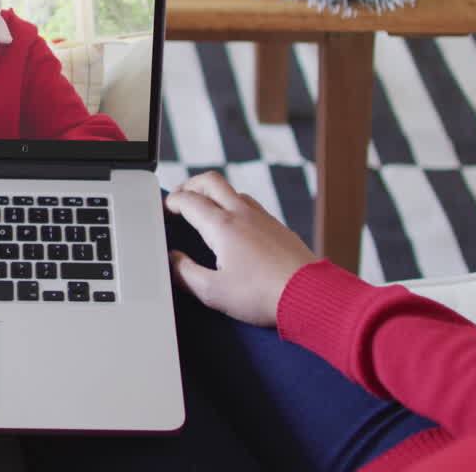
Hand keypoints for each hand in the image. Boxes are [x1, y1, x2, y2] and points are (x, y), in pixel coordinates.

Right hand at [165, 171, 317, 327]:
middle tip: (180, 197)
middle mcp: (242, 214)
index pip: (189, 201)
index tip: (165, 208)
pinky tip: (235, 226)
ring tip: (206, 210)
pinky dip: (234, 206)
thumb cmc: (262, 295)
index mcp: (222, 226)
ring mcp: (263, 218)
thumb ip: (185, 274)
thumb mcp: (212, 292)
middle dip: (190, 184)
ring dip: (214, 194)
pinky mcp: (278, 227)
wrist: (310, 295)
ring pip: (233, 191)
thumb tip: (173, 260)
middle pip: (210, 181)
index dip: (171, 201)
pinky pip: (251, 205)